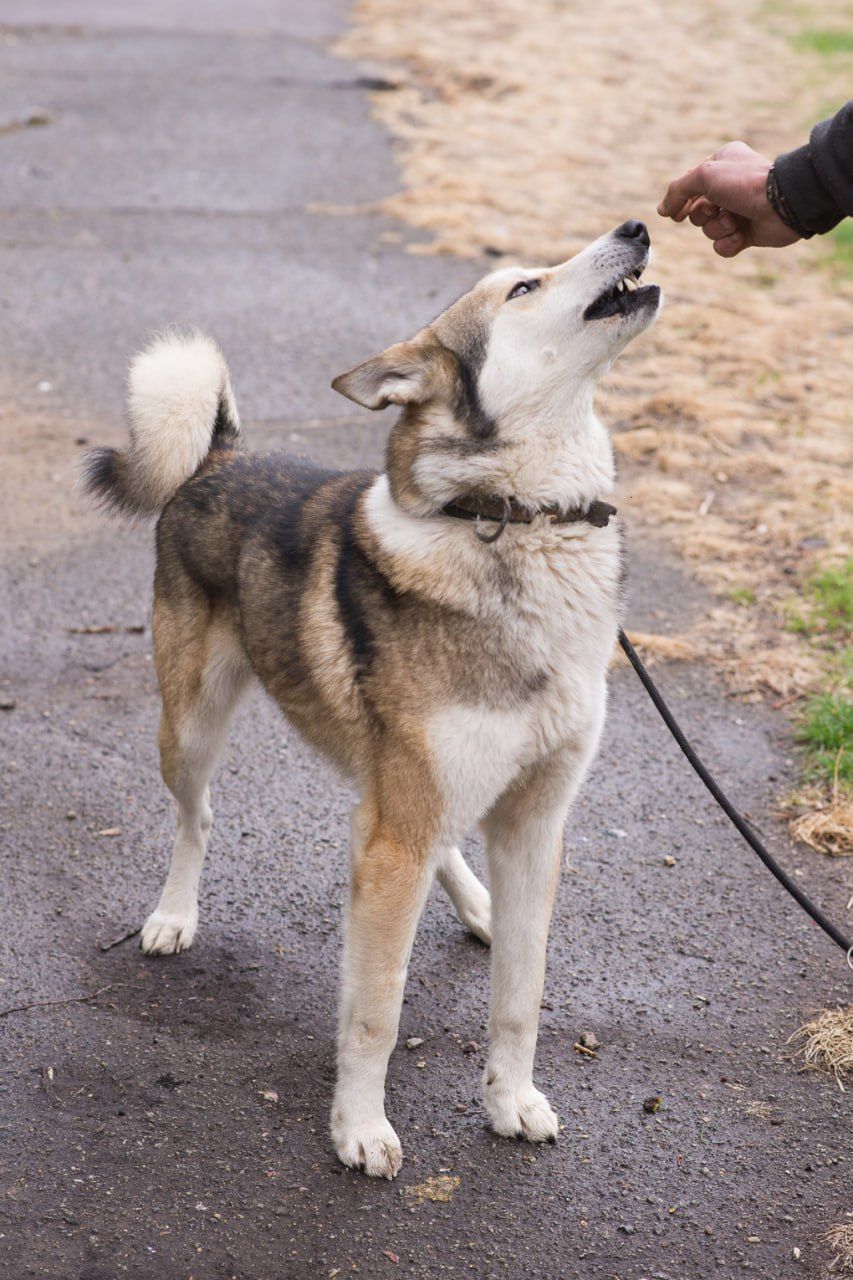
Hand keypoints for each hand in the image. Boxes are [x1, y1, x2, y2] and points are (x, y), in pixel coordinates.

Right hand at [657, 141, 800, 256]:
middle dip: (703, 215)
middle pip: (696, 211)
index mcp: (721, 163)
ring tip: (734, 222)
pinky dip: (728, 244)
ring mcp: (738, 210)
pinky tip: (740, 237)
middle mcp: (729, 185)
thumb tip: (662, 210)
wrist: (782, 204)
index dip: (680, 201)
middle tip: (715, 209)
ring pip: (709, 230)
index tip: (674, 213)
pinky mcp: (747, 232)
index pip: (689, 185)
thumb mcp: (704, 175)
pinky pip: (723, 246)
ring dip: (718, 229)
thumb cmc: (745, 183)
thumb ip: (678, 190)